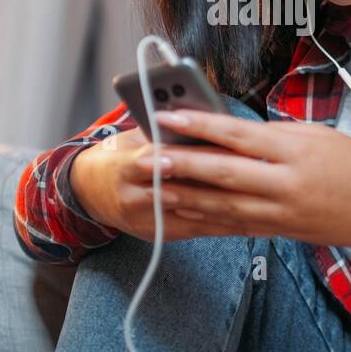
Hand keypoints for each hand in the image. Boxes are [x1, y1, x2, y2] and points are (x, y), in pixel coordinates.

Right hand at [69, 125, 244, 242]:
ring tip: (261, 199)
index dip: (194, 154)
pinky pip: (198, 231)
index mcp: (125, 165)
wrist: (90, 192)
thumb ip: (163, 131)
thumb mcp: (133, 136)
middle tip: (253, 172)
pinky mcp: (159, 235)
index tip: (226, 146)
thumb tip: (204, 116)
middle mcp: (133, 197)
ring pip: (194, 214)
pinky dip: (225, 224)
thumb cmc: (119, 155)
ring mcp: (146, 220)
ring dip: (228, 207)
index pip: (161, 158)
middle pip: (182, 188)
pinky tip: (252, 220)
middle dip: (219, 180)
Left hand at [148, 109, 350, 250]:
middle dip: (181, 166)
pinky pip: (234, 224)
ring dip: (184, 195)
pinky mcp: (278, 230)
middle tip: (145, 158)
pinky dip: (205, 216)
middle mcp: (286, 184)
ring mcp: (281, 212)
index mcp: (297, 151)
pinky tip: (181, 209)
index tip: (168, 116)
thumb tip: (229, 131)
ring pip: (223, 205)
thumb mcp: (319, 135)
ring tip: (152, 185)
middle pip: (224, 174)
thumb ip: (273, 134)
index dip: (201, 125)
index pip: (240, 136)